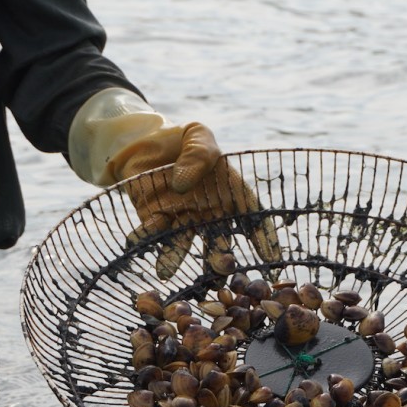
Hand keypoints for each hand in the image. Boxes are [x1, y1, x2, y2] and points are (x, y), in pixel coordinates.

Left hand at [68, 89, 280, 279]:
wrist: (146, 141)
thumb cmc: (181, 139)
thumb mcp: (197, 135)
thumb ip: (197, 154)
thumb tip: (183, 184)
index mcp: (230, 194)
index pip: (252, 218)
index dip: (264, 238)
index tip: (272, 258)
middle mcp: (209, 214)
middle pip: (219, 241)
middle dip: (220, 258)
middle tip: (222, 268)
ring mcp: (182, 220)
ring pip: (182, 244)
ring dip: (175, 257)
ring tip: (165, 270)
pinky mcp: (155, 220)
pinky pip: (150, 232)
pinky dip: (142, 238)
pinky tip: (135, 242)